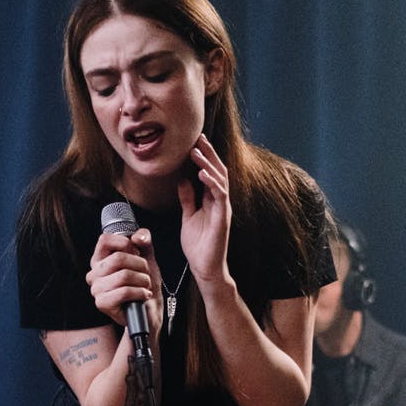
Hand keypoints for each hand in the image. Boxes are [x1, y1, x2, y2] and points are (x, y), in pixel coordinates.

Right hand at [86, 225, 162, 337]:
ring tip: (145, 286)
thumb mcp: (146, 257)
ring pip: (124, 275)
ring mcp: (96, 289)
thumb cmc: (144, 284)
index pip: (104, 239)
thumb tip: (138, 237)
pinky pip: (124, 291)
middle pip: (118, 258)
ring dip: (143, 280)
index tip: (136, 253)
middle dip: (140, 265)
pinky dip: (140, 292)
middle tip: (145, 274)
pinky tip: (144, 296)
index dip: (125, 243)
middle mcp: (94, 273)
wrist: (149, 310)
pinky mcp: (102, 303)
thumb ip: (143, 241)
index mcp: (100, 260)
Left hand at [178, 134, 231, 287]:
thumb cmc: (198, 246)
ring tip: (196, 151)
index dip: (203, 157)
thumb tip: (182, 180)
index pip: (209, 172)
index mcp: (212, 200)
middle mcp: (220, 201)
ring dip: (207, 164)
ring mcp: (223, 208)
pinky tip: (202, 173)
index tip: (193, 142)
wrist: (205, 268)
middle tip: (198, 137)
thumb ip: (187, 198)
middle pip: (217, 171)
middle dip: (208, 153)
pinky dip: (211, 182)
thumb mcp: (188, 216)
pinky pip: (220, 195)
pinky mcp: (223, 218)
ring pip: (219, 179)